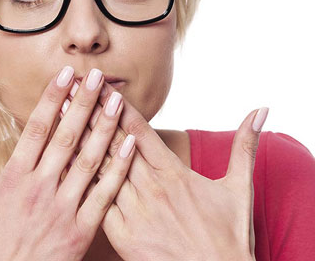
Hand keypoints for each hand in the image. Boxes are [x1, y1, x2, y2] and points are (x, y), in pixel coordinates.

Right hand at [0, 66, 135, 260]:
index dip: (52, 98)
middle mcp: (40, 189)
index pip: (36, 128)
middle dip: (83, 102)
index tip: (65, 74)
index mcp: (13, 179)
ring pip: (89, 161)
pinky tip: (130, 145)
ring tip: (117, 100)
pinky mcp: (81, 232)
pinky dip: (118, 168)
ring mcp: (63, 210)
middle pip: (66, 137)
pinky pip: (104, 195)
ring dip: (105, 128)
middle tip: (97, 75)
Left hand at [61, 80, 267, 260]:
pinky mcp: (123, 236)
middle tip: (71, 87)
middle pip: (113, 142)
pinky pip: (97, 201)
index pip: (139, 130)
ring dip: (79, 138)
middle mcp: (151, 188)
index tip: (100, 84)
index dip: (118, 105)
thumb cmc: (228, 236)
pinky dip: (80, 178)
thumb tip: (260, 110)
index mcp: (174, 173)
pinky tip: (63, 161)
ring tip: (61, 113)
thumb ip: (245, 146)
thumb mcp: (239, 188)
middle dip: (91, 111)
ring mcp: (134, 212)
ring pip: (101, 167)